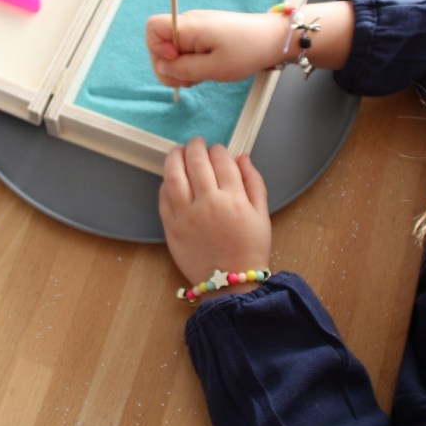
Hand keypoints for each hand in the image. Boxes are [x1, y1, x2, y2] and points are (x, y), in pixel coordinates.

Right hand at [146, 10, 287, 86]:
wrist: (273, 39)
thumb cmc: (247, 51)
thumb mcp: (214, 68)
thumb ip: (183, 69)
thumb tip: (162, 67)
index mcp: (188, 26)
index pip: (152, 27)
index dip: (156, 48)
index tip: (176, 61)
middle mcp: (188, 23)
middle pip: (159, 43)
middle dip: (168, 66)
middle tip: (190, 79)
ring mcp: (195, 28)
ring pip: (171, 50)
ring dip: (180, 68)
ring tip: (200, 76)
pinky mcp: (203, 35)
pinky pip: (185, 50)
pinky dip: (190, 64)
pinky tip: (204, 71)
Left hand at [160, 138, 271, 299]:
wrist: (230, 282)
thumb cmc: (249, 248)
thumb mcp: (262, 214)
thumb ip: (254, 182)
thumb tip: (242, 157)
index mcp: (233, 198)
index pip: (222, 160)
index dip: (218, 150)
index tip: (217, 150)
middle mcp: (207, 202)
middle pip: (196, 162)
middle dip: (196, 146)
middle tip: (196, 143)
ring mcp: (186, 214)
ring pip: (174, 175)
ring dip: (174, 157)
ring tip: (178, 151)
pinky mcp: (171, 226)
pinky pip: (163, 197)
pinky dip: (166, 182)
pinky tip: (171, 177)